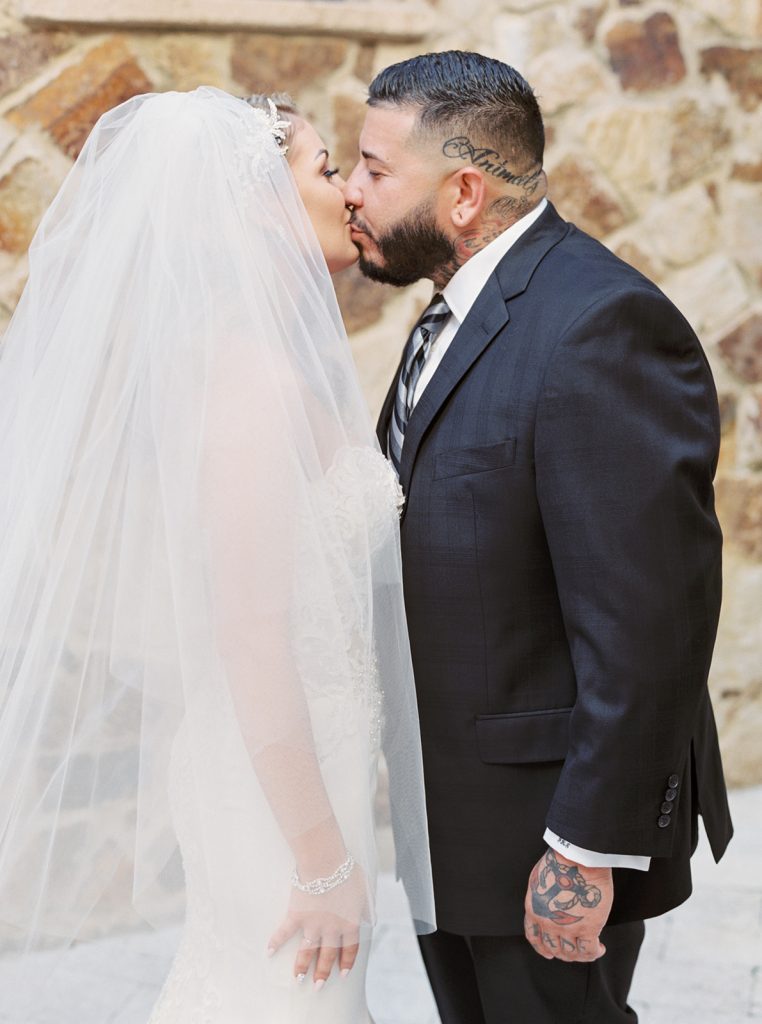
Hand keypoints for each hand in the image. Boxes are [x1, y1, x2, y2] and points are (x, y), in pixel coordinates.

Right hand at [267, 862, 367, 987]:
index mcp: (349, 924)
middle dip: (323, 973)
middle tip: (318, 986)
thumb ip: (368, 908)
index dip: (346, 962)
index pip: (349, 949)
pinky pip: (284, 932)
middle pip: (327, 955)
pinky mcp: (296, 915)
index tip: (342, 974)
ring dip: (302, 966)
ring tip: (298, 979)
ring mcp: (312, 924)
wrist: (325, 862)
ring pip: (307, 951)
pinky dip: (276, 942)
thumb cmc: (347, 872)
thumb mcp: (365, 890)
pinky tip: (269, 952)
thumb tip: (373, 919)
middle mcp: (331, 929)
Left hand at [523, 847, 612, 961]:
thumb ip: (542, 899)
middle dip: (563, 953)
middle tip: (573, 951)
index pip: (534, 937)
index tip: (548, 953)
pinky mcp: (588, 928)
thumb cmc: (561, 862)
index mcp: (534, 909)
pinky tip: (600, 947)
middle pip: (554, 948)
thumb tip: (550, 906)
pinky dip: (595, 953)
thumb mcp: (540, 881)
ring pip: (571, 954)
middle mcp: (548, 922)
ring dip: (580, 956)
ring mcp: (567, 928)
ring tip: (589, 949)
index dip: (542, 948)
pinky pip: (589, 951)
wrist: (578, 858)